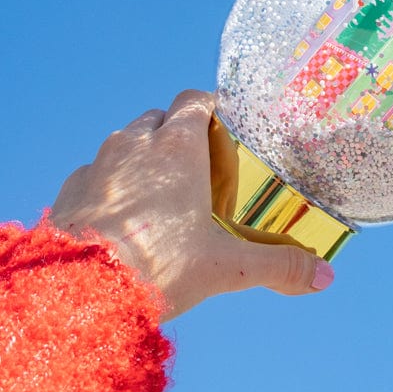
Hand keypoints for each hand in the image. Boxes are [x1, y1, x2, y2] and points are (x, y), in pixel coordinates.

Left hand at [50, 90, 332, 319]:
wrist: (80, 290)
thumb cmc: (157, 268)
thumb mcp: (226, 268)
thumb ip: (278, 266)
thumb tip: (324, 275)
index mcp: (177, 148)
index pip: (195, 100)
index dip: (210, 108)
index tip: (223, 125)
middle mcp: (134, 144)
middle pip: (158, 118)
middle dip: (176, 133)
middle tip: (196, 167)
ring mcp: (97, 165)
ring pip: (123, 143)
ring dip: (140, 158)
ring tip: (157, 193)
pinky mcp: (68, 190)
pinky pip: (93, 175)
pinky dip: (108, 186)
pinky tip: (119, 217)